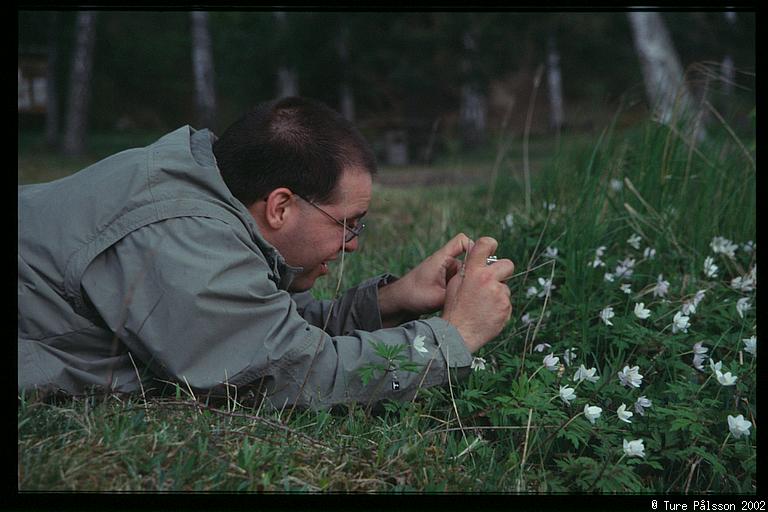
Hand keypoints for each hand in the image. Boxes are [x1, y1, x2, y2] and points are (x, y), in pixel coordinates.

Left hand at [378, 233, 469, 326]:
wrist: (399, 300)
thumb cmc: (413, 296)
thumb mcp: (438, 298)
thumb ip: (457, 294)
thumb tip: (477, 294)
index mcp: (442, 259)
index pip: (462, 241)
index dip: (474, 247)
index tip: (481, 263)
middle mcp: (445, 262)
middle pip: (468, 259)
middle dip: (474, 273)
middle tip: (477, 287)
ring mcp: (446, 271)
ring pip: (465, 272)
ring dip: (467, 282)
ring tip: (465, 296)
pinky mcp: (445, 280)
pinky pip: (459, 280)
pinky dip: (462, 287)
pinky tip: (460, 299)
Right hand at [441, 237, 513, 352]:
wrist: (458, 334)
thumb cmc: (454, 309)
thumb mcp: (455, 284)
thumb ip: (467, 270)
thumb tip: (475, 258)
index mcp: (474, 271)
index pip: (485, 244)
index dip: (490, 244)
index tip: (490, 248)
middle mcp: (488, 279)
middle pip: (507, 264)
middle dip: (502, 271)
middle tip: (493, 281)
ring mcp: (500, 294)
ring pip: (505, 288)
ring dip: (498, 294)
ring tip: (483, 305)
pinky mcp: (506, 308)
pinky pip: (506, 303)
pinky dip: (500, 307)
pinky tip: (487, 313)